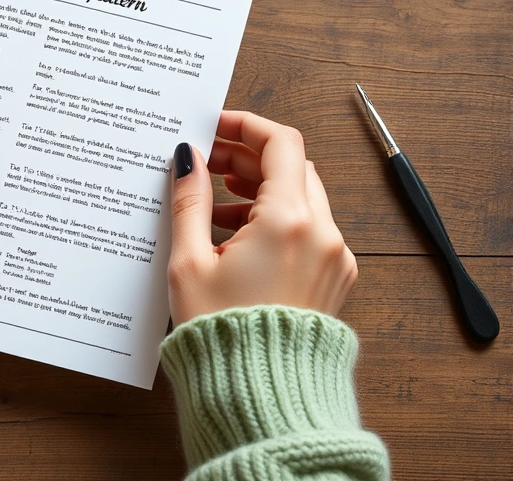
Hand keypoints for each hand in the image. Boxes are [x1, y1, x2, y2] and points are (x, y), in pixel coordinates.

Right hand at [167, 111, 356, 325]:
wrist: (259, 395)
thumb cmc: (223, 335)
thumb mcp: (190, 262)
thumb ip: (190, 201)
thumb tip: (187, 159)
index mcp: (289, 221)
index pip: (279, 142)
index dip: (243, 126)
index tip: (214, 127)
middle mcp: (322, 233)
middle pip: (291, 167)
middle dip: (247, 158)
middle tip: (207, 163)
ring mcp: (333, 257)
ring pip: (301, 197)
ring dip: (260, 189)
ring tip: (214, 205)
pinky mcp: (334, 278)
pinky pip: (308, 230)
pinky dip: (276, 219)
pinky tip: (237, 237)